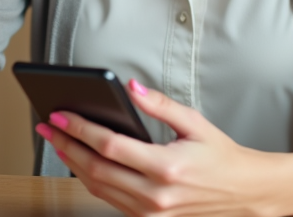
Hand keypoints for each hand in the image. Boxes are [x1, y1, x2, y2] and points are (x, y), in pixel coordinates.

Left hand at [36, 80, 276, 216]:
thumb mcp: (195, 123)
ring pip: (98, 189)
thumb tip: (132, 88)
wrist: (243, 192)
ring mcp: (150, 213)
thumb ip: (160, 104)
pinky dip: (91, 181)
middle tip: (48, 127)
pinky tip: (82, 164)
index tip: (60, 115)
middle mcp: (155, 195)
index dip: (80, 129)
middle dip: (66, 146)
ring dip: (73, 165)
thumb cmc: (221, 157)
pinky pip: (111, 201)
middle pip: (96, 169)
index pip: (110, 146)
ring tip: (58, 143)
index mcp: (166, 167)